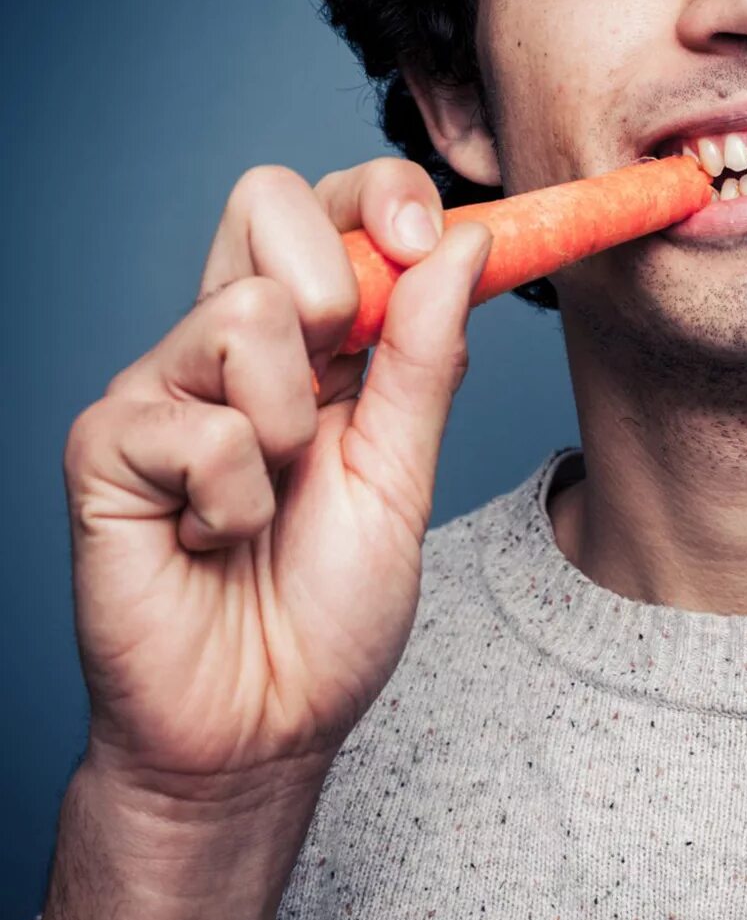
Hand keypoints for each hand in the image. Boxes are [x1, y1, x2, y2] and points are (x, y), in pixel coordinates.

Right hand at [62, 159, 488, 800]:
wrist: (263, 724)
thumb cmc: (329, 609)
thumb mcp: (403, 474)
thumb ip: (427, 360)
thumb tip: (467, 242)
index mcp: (306, 348)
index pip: (326, 207)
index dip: (380, 195)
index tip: (430, 231)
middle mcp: (227, 349)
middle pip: (263, 199)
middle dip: (336, 285)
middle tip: (341, 391)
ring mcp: (160, 389)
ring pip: (245, 315)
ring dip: (293, 430)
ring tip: (269, 505)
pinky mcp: (106, 446)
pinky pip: (201, 426)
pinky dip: (238, 504)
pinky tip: (214, 543)